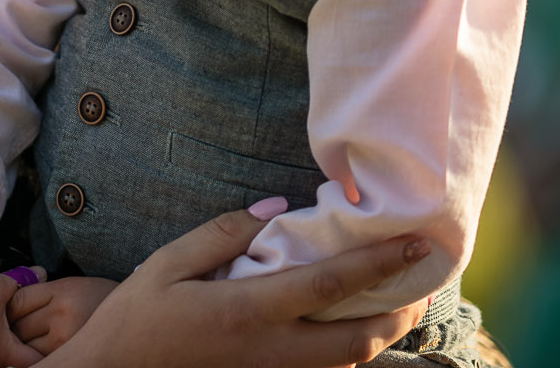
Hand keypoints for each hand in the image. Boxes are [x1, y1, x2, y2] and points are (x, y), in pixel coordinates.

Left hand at [8, 276, 116, 355]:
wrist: (130, 317)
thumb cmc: (96, 299)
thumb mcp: (70, 285)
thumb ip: (42, 291)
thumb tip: (10, 296)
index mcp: (62, 290)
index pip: (18, 301)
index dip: (9, 308)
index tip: (10, 312)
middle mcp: (63, 314)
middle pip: (19, 326)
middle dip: (15, 329)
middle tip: (19, 329)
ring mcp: (67, 339)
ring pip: (28, 347)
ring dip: (26, 346)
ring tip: (34, 340)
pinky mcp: (72, 355)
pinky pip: (42, 359)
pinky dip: (39, 357)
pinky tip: (45, 350)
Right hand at [36, 208, 429, 367]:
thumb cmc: (135, 318)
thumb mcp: (169, 262)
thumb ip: (225, 233)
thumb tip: (277, 208)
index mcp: (246, 312)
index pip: (328, 286)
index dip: (377, 264)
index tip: (415, 243)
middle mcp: (270, 353)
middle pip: (358, 340)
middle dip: (400, 311)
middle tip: (424, 280)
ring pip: (347, 365)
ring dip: (381, 334)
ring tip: (398, 300)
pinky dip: (348, 353)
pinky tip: (351, 327)